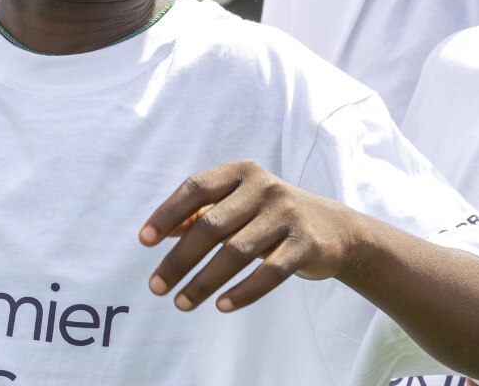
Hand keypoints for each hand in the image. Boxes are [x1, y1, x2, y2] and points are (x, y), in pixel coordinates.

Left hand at [139, 161, 367, 311]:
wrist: (334, 229)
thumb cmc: (269, 215)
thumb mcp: (236, 205)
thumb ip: (199, 214)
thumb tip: (157, 233)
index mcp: (241, 172)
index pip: (195, 189)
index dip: (167, 214)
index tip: (144, 241)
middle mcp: (263, 188)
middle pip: (211, 226)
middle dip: (179, 260)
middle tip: (155, 287)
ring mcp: (287, 214)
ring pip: (236, 252)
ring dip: (203, 282)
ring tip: (181, 303)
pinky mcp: (306, 244)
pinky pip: (269, 272)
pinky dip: (243, 292)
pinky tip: (221, 305)